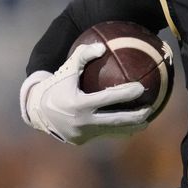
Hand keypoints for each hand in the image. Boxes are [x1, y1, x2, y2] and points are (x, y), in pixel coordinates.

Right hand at [20, 43, 150, 144]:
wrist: (37, 111)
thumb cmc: (57, 85)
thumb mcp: (67, 69)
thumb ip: (83, 55)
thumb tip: (102, 46)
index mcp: (78, 104)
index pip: (107, 99)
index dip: (125, 94)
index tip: (141, 88)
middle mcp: (81, 122)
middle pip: (115, 121)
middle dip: (135, 116)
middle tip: (150, 108)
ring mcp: (82, 134)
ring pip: (112, 132)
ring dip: (131, 127)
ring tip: (147, 120)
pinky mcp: (82, 141)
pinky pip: (104, 134)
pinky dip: (118, 131)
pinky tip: (132, 126)